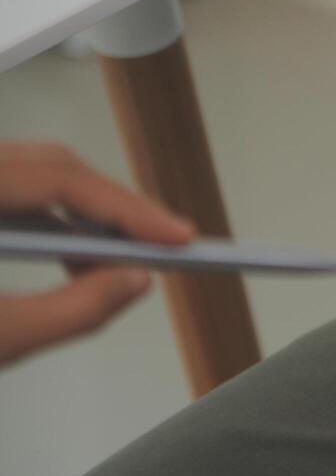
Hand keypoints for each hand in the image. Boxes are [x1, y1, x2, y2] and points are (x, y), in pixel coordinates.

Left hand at [0, 141, 193, 366]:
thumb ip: (74, 310)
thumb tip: (135, 281)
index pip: (59, 179)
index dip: (127, 209)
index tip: (178, 237)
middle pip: (52, 165)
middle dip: (114, 208)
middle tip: (166, 244)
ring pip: (35, 175)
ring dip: (85, 216)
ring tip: (121, 260)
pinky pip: (15, 192)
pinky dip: (53, 221)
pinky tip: (76, 256)